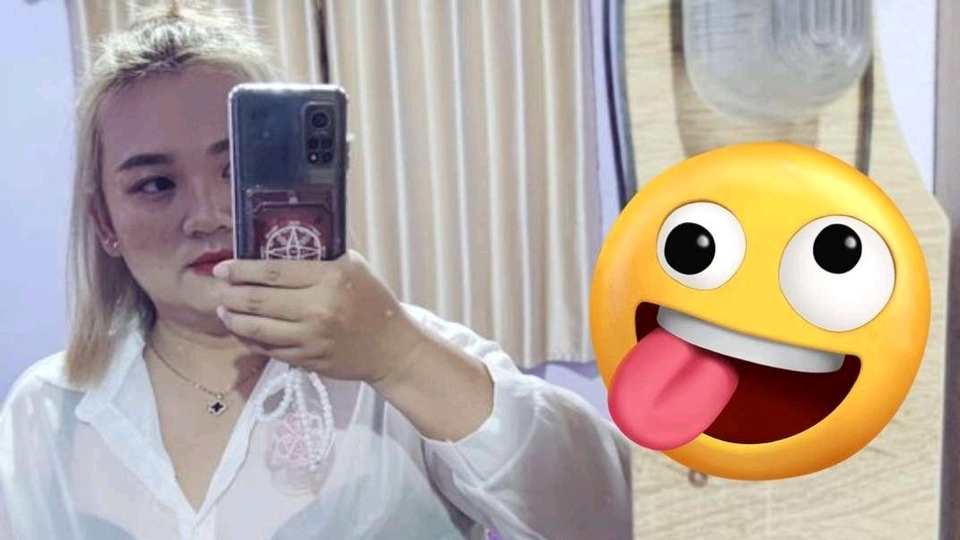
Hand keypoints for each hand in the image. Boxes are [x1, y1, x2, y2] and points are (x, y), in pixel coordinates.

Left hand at [212, 250, 425, 385]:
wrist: (391, 347)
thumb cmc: (373, 301)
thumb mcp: (354, 267)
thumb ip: (321, 256)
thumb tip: (280, 246)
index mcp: (329, 279)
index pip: (273, 272)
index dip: (242, 269)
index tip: (223, 268)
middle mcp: (317, 309)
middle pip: (258, 301)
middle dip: (230, 295)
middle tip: (218, 289)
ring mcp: (311, 338)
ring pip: (257, 329)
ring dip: (233, 320)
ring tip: (223, 311)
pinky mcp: (307, 360)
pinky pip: (269, 350)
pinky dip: (250, 340)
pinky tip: (243, 331)